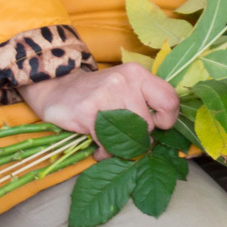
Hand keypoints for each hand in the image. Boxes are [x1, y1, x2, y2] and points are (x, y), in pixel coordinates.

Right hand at [23, 64, 179, 147]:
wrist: (57, 88)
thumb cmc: (98, 93)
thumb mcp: (125, 88)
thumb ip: (145, 103)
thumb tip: (162, 133)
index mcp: (137, 74)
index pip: (170, 100)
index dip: (167, 120)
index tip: (156, 125)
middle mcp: (124, 81)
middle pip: (147, 125)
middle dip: (136, 137)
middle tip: (122, 134)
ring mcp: (105, 95)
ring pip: (128, 137)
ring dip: (119, 147)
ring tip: (108, 140)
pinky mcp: (88, 112)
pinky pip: (107, 144)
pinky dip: (104, 152)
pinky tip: (97, 145)